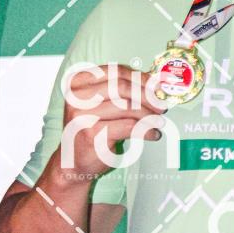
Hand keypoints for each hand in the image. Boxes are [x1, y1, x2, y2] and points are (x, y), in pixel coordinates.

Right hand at [58, 64, 167, 179]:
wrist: (72, 161)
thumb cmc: (90, 129)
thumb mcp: (98, 104)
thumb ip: (119, 90)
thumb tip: (153, 83)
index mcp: (78, 82)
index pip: (115, 71)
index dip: (140, 77)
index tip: (156, 86)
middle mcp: (77, 96)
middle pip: (122, 87)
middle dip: (147, 95)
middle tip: (161, 105)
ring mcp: (83, 115)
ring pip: (127, 106)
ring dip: (149, 114)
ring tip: (159, 120)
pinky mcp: (93, 134)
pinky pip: (129, 127)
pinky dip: (146, 130)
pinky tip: (153, 134)